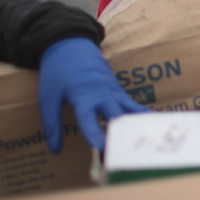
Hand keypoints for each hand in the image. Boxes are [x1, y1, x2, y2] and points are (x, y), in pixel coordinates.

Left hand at [38, 37, 147, 152]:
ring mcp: (113, 91)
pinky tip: (150, 126)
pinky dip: (140, 116)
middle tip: (127, 155)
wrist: (70, 44)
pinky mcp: (118, 90)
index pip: (89, 120)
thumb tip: (55, 150)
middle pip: (117, 116)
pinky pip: (131, 105)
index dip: (95, 135)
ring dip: (138, 126)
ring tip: (151, 142)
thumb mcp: (48, 98)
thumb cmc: (57, 72)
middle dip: (122, 136)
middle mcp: (102, 95)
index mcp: (83, 97)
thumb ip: (51, 124)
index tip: (102, 149)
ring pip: (130, 110)